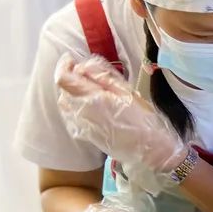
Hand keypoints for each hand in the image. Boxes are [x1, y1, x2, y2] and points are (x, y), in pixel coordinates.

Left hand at [56, 54, 187, 190]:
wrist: (149, 152)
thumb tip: (83, 67)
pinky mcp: (85, 135)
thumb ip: (103, 77)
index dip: (63, 65)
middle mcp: (81, 112)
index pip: (63, 78)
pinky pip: (71, 117)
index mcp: (92, 98)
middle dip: (70, 79)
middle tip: (86, 74)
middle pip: (63, 90)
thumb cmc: (144, 120)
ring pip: (65, 104)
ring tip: (88, 91)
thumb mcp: (128, 92)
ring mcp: (81, 125)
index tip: (71, 59)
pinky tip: (89, 108)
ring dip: (71, 93)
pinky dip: (74, 107)